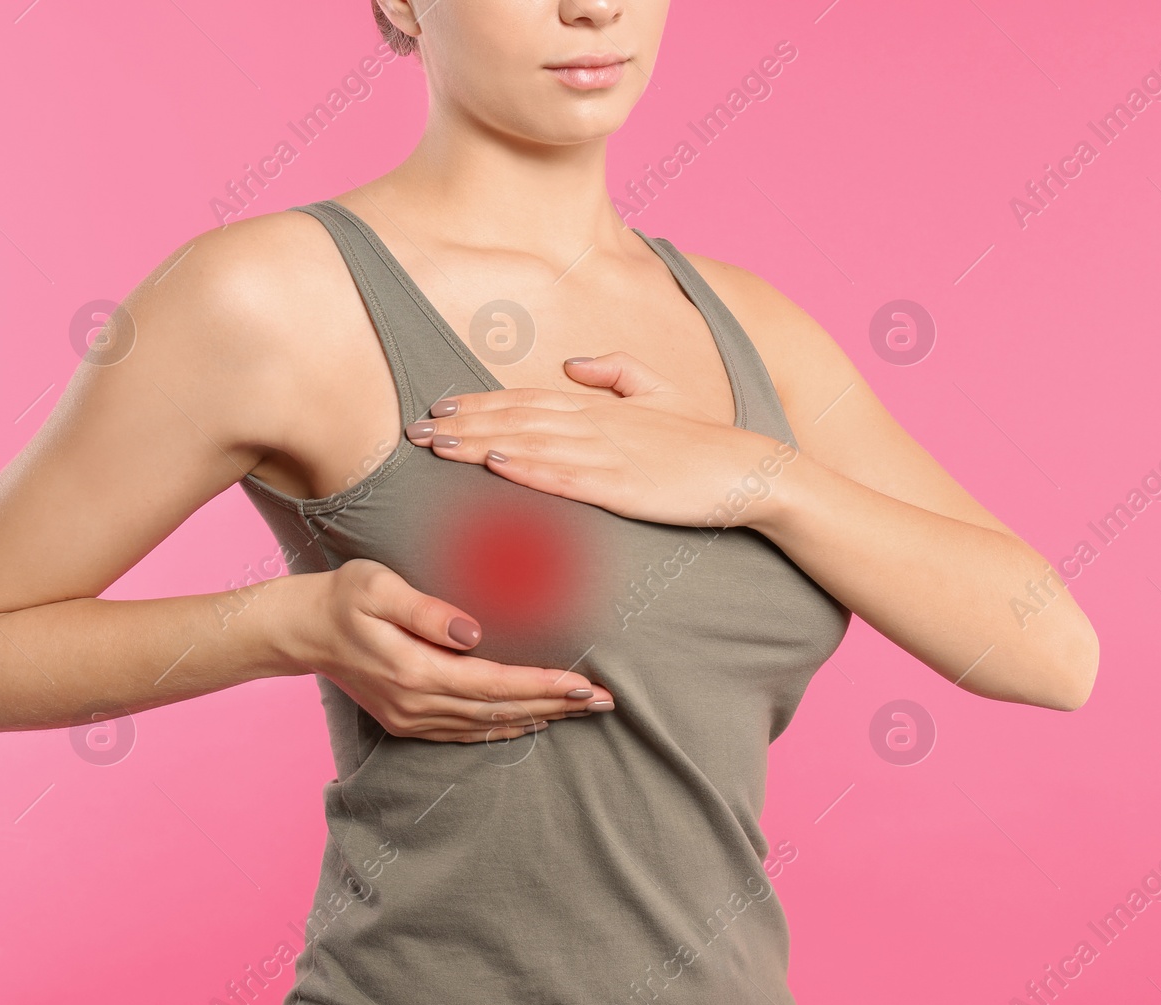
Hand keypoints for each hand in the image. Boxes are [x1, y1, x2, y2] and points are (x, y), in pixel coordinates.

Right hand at [290, 559, 615, 742]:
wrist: (300, 630)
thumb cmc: (343, 597)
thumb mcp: (378, 587)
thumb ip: (426, 610)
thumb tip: (472, 632)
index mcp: (416, 671)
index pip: (495, 683)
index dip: (542, 685)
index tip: (583, 683)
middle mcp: (418, 703)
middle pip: (501, 710)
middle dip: (557, 706)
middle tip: (606, 701)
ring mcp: (412, 718)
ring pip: (489, 725)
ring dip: (539, 718)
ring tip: (583, 711)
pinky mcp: (408, 721)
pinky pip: (467, 732)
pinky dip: (504, 729)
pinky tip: (532, 722)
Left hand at [404, 352, 789, 528]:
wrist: (747, 471)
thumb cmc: (702, 441)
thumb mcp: (660, 394)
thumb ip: (617, 373)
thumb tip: (573, 362)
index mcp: (601, 406)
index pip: (526, 398)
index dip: (479, 401)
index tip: (436, 406)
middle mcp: (596, 424)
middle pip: (516, 418)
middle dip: (462, 423)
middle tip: (413, 430)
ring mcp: (607, 455)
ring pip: (530, 444)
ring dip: (479, 444)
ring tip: (437, 447)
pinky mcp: (622, 487)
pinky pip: (566, 476)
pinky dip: (528, 469)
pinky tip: (496, 465)